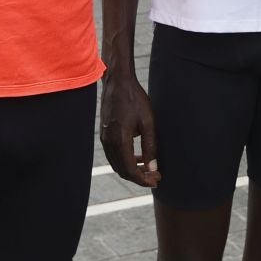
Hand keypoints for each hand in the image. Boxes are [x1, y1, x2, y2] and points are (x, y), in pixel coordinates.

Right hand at [99, 66, 159, 186]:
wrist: (118, 82)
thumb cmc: (135, 99)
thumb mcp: (147, 122)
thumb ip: (150, 147)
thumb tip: (153, 168)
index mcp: (119, 141)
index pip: (130, 170)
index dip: (144, 179)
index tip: (157, 179)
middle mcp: (108, 142)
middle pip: (122, 170)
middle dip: (139, 177)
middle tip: (155, 176)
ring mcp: (104, 138)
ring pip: (117, 164)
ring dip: (132, 169)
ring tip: (149, 168)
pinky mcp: (104, 134)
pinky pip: (113, 155)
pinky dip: (125, 160)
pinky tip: (138, 156)